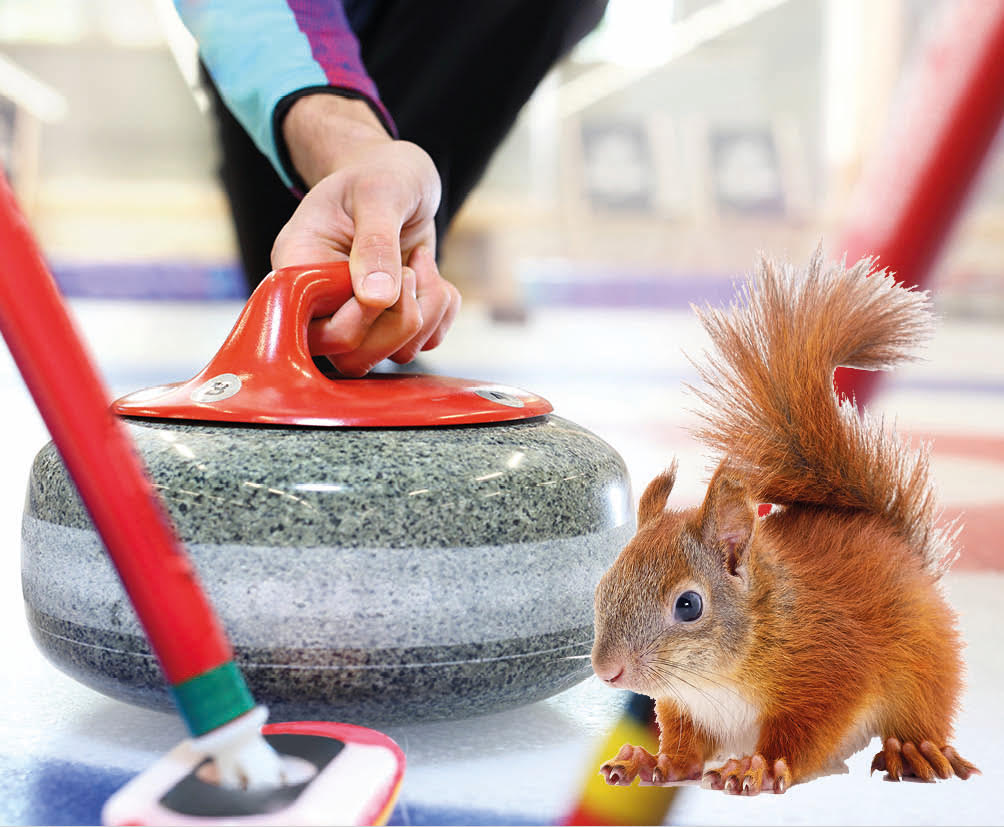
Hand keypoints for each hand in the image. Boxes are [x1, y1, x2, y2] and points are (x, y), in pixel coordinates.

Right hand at [271, 94, 460, 375]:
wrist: (398, 175)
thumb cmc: (380, 173)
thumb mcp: (380, 192)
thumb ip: (376, 242)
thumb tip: (376, 299)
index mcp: (298, 269)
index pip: (313, 329)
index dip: (358, 316)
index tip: (389, 274)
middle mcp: (320, 303)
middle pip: (351, 357)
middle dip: (400, 319)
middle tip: (410, 269)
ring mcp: (356, 318)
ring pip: (392, 355)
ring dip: (426, 311)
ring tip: (420, 262)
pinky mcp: (391, 323)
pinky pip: (423, 344)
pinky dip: (441, 311)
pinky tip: (429, 273)